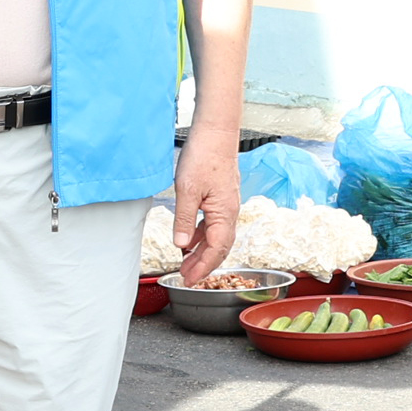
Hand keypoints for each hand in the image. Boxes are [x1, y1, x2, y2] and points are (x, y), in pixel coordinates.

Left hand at [171, 126, 241, 285]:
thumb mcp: (187, 190)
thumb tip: (181, 245)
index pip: (216, 250)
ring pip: (216, 236)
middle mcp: (230, 212)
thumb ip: (184, 220)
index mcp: (225, 214)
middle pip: (219, 247)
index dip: (202, 268)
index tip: (189, 280)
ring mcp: (227, 204)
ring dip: (202, 250)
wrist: (216, 131)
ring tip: (185, 261)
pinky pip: (213, 223)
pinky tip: (191, 236)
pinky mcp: (222, 196)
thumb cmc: (204, 156)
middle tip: (187, 277)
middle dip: (203, 264)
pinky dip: (202, 234)